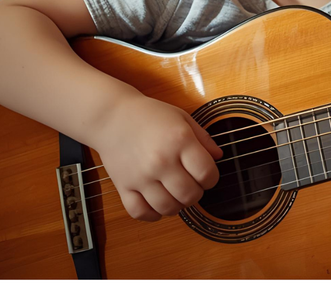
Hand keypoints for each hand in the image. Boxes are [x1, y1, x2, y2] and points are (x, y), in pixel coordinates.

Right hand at [93, 94, 223, 220]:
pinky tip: (156, 203)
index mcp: (179, 141)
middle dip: (196, 193)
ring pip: (168, 208)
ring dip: (177, 205)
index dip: (211, 178)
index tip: (206, 175)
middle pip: (190, 195)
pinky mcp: (123, 186)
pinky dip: (151, 214)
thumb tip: (218, 156)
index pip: (206, 173)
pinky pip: (139, 212)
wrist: (112, 116)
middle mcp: (161, 161)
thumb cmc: (148, 115)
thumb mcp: (181, 118)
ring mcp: (141, 176)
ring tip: (175, 193)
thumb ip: (203, 138)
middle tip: (190, 184)